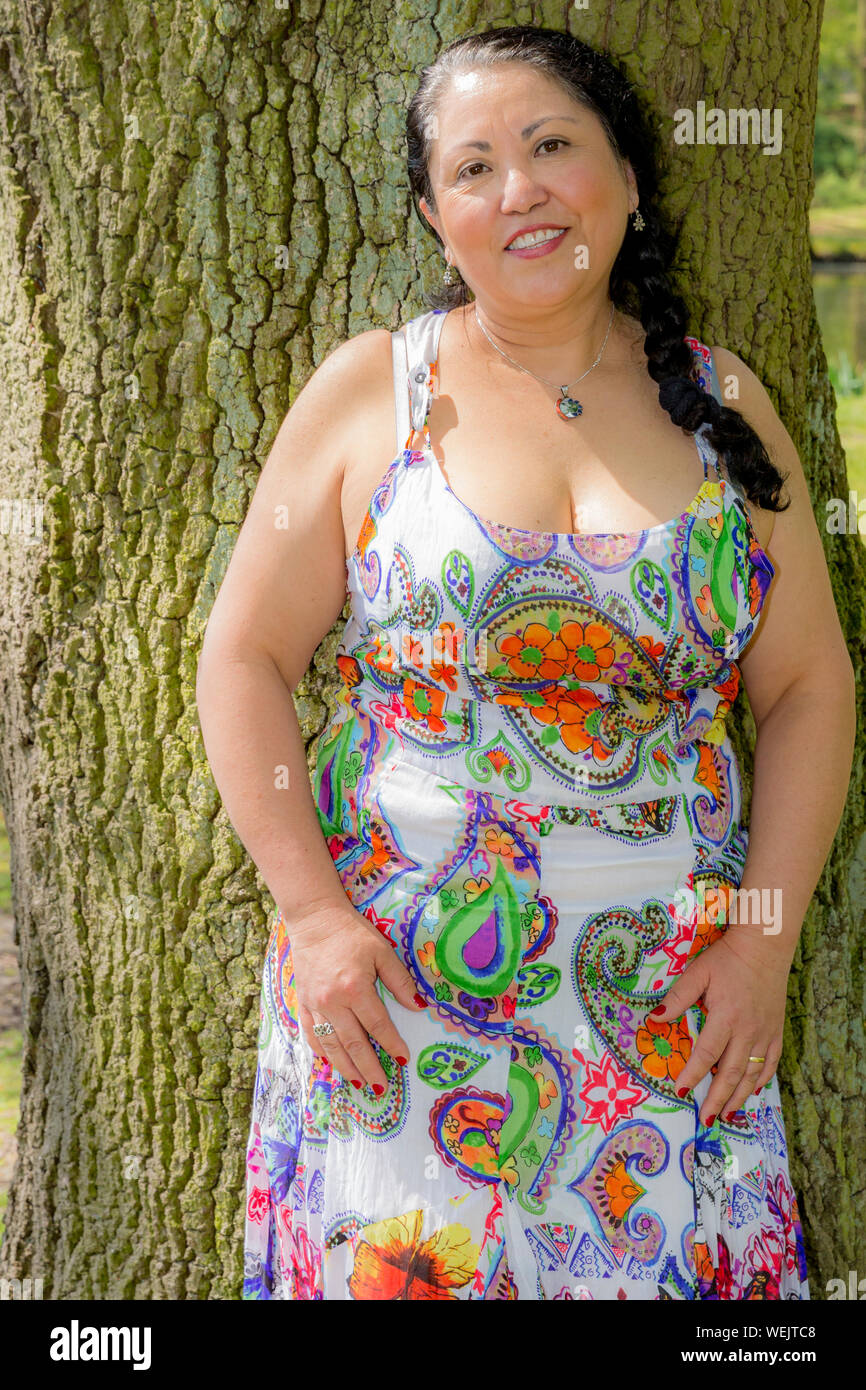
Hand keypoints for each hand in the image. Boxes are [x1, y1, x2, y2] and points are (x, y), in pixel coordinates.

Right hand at [285, 900, 425, 1091]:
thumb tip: (418, 1007)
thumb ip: (400, 981)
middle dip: (369, 1068)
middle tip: (381, 1087)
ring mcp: (316, 1005)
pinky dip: (322, 1052)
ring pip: (332, 1045)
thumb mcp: (382, 952)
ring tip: (359, 1084)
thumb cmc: (353, 934)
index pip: (378, 1025)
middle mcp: (334, 1002)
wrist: (315, 921)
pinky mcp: (303, 1004)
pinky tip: (331, 1064)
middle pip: (354, 1043)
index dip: (392, 1045)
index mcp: (356, 988)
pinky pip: (312, 1035)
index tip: (403, 1060)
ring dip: (346, 1068)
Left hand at [646, 927, 792, 1126]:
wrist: (765, 946)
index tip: (681, 1090)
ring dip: (739, 1096)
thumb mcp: (697, 973)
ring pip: (752, 1073)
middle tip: (706, 1119)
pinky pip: (770, 1062)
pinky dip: (761, 1079)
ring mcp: (765, 1033)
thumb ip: (677, 998)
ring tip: (727, 1115)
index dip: (693, 1074)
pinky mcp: (776, 1031)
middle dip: (717, 1099)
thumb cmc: (727, 958)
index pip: (707, 1054)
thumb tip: (654, 1018)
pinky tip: (752, 1090)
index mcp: (726, 1017)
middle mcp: (748, 1030)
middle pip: (731, 1073)